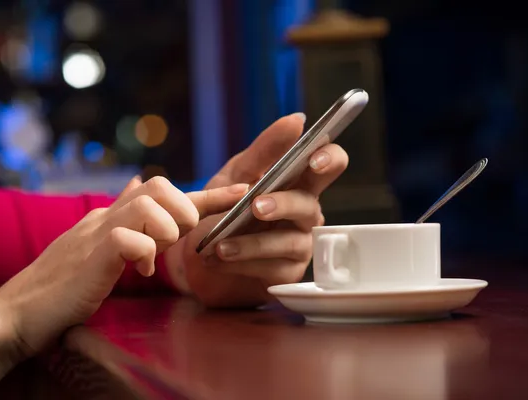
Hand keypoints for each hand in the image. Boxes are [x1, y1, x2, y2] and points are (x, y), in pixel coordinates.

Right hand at [0, 176, 246, 357]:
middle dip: (183, 210)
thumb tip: (135, 185)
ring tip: (154, 255)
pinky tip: (138, 272)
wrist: (22, 311)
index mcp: (114, 215)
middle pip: (159, 184)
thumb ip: (123, 220)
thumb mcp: (100, 248)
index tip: (241, 192)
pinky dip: (144, 254)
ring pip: (148, 205)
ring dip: (164, 231)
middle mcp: (107, 215)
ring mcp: (97, 231)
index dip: (208, 193)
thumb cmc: (67, 284)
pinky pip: (130, 240)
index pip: (166, 192)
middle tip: (176, 239)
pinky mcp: (91, 254)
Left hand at [166, 113, 348, 307]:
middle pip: (310, 205)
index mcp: (297, 182)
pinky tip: (218, 260)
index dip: (329, 160)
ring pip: (290, 242)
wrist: (198, 252)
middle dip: (284, 204)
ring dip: (253, 243)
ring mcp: (298, 244)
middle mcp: (304, 213)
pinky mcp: (285, 273)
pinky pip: (272, 269)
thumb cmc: (224, 207)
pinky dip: (242, 263)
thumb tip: (297, 120)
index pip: (330, 165)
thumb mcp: (235, 175)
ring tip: (221, 245)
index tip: (314, 159)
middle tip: (256, 207)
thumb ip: (264, 151)